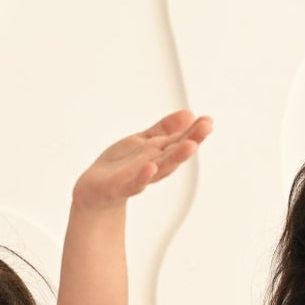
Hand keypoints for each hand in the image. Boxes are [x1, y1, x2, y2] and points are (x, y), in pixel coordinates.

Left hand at [71, 110, 212, 211]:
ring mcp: (139, 177)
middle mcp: (153, 166)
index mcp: (159, 154)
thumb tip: (189, 113)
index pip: (180, 140)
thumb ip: (166, 129)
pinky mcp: (121, 188)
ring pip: (161, 168)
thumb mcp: (145, 142)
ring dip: (176, 157)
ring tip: (190, 145)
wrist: (96, 191)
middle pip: (175, 153)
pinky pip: (134, 183)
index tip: (208, 120)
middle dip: (192, 140)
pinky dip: (143, 177)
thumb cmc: (121, 166)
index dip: (195, 131)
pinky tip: (151, 167)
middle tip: (206, 128)